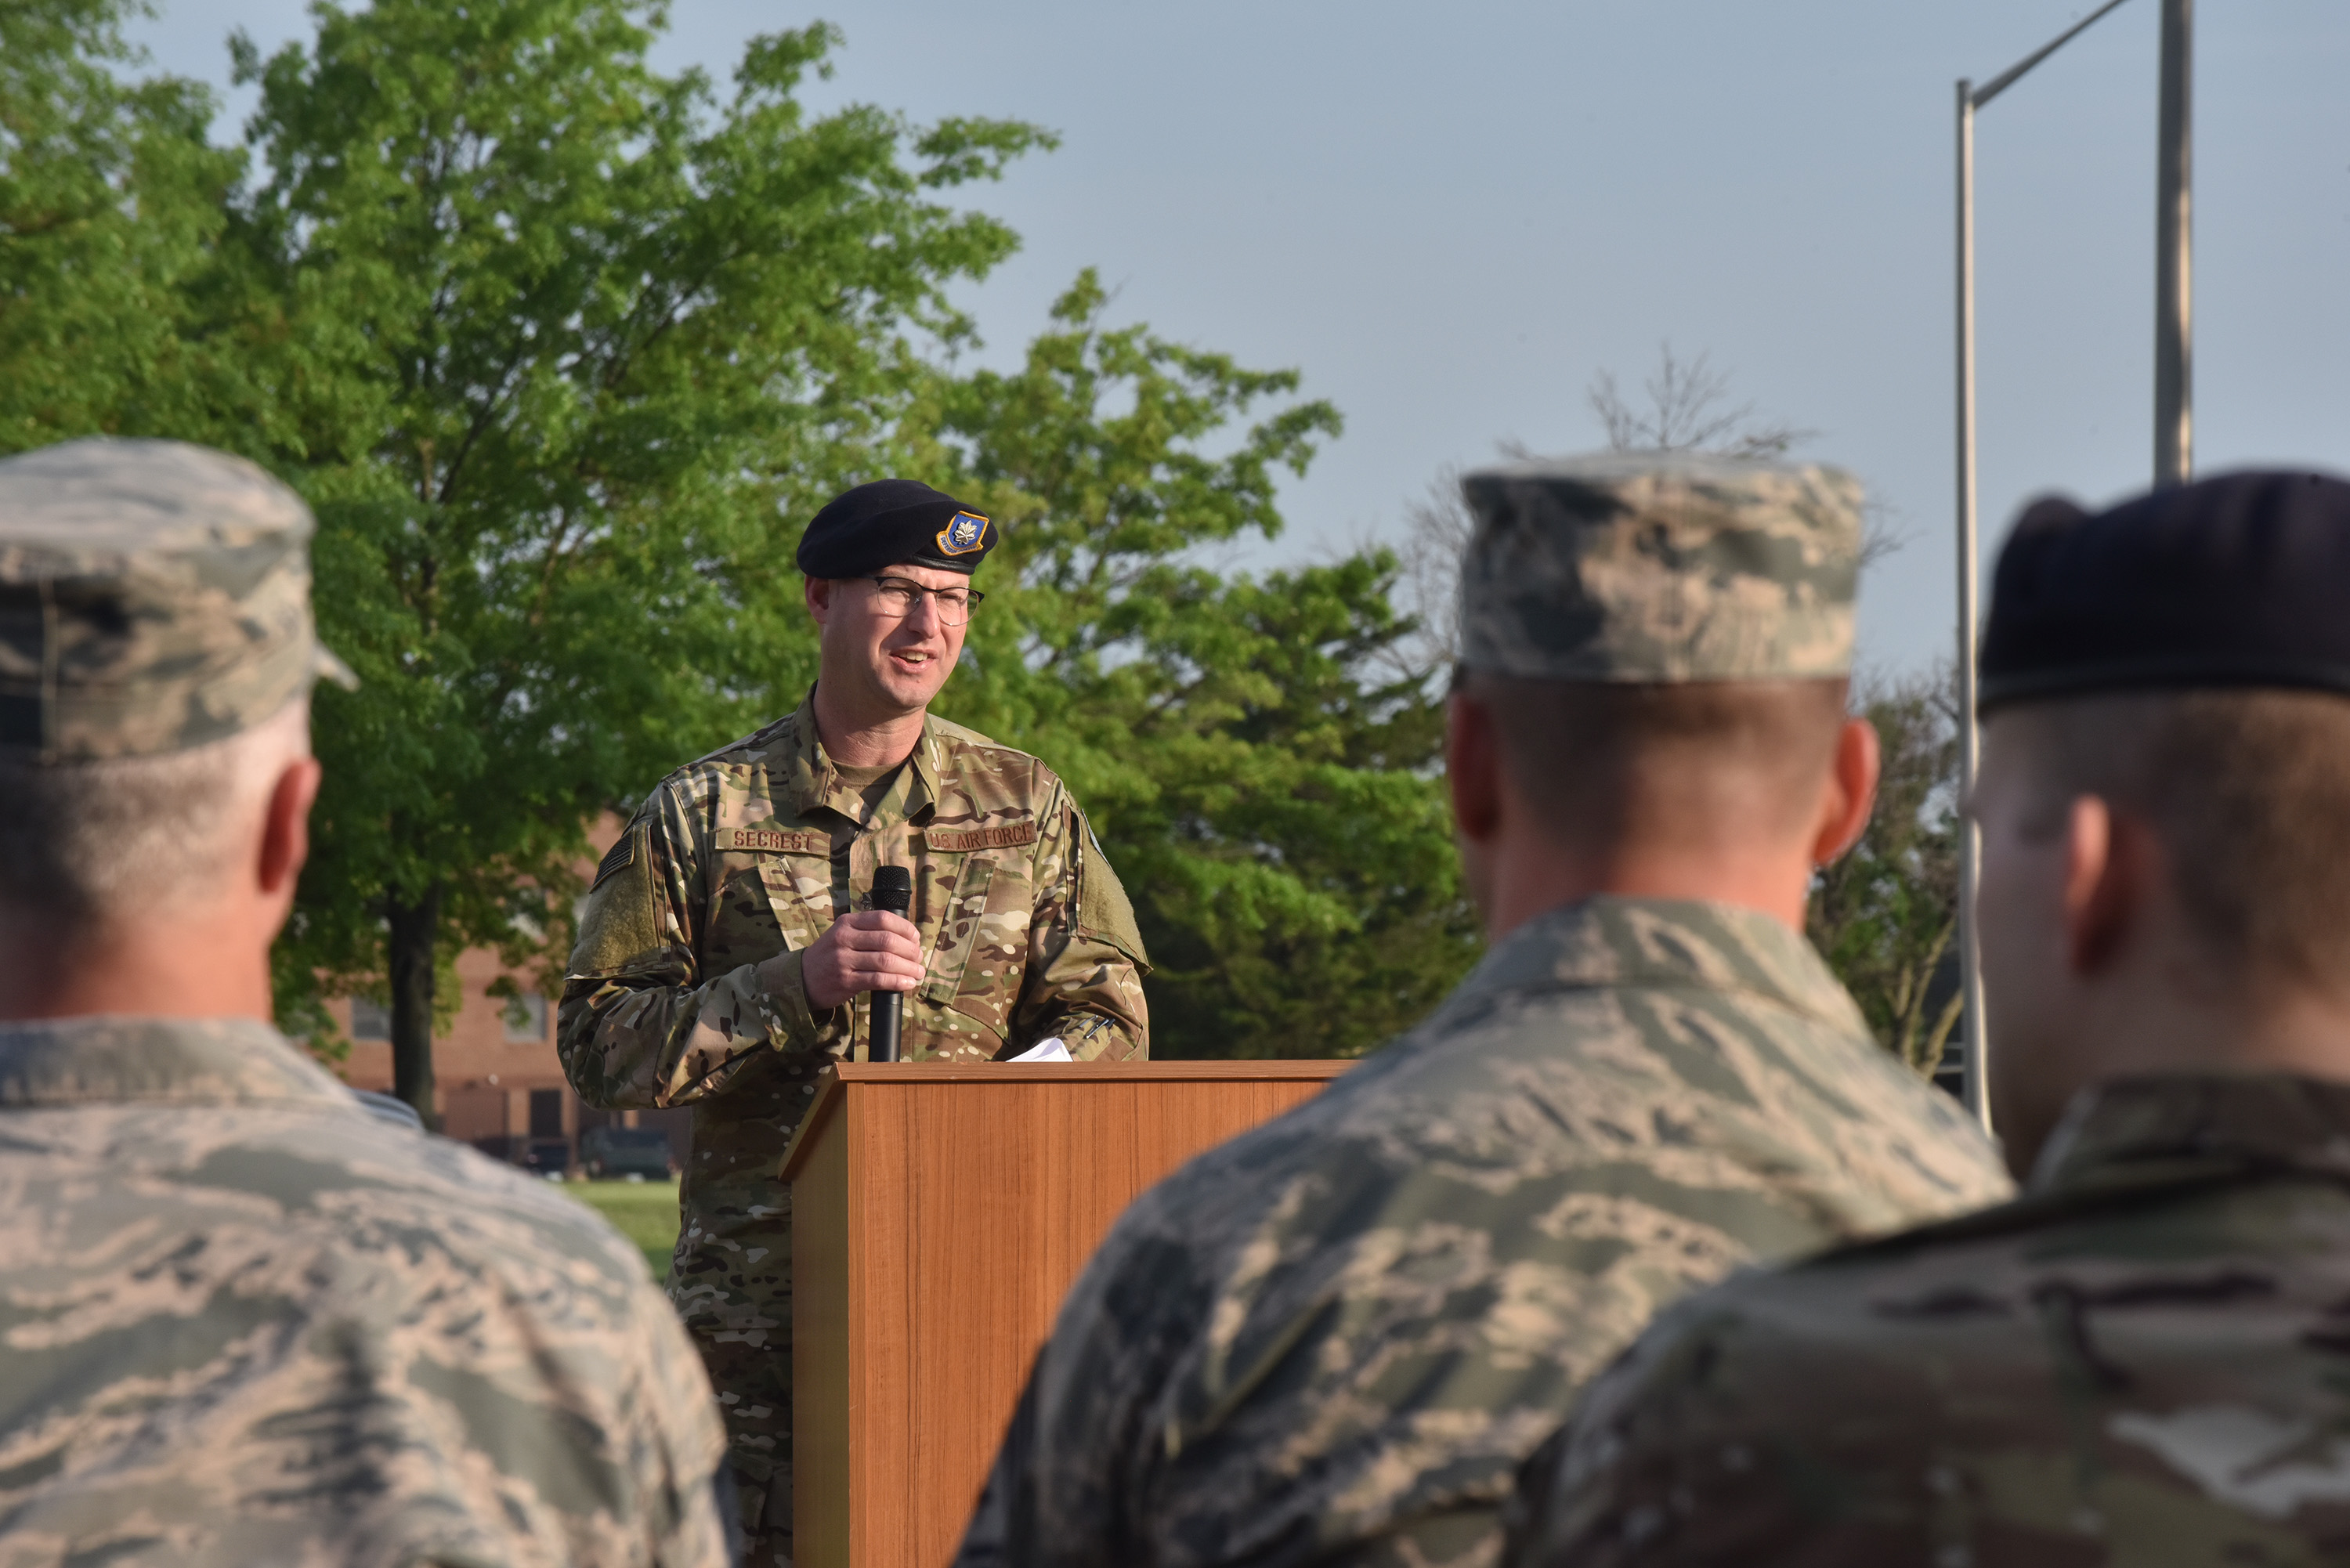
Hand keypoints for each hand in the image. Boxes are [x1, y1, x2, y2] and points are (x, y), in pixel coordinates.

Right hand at [799, 911, 924, 1012]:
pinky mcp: (846, 981)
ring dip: (908, 967)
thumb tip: (909, 938)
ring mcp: (844, 960)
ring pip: (885, 961)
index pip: (883, 918)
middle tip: (918, 958)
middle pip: (887, 940)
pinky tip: (907, 983)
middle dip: (910, 950)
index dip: (905, 928)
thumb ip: (869, 931)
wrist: (803, 978)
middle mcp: (845, 938)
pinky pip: (878, 980)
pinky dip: (897, 982)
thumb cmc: (831, 954)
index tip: (916, 938)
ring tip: (918, 972)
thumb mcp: (844, 933)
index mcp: (847, 922)